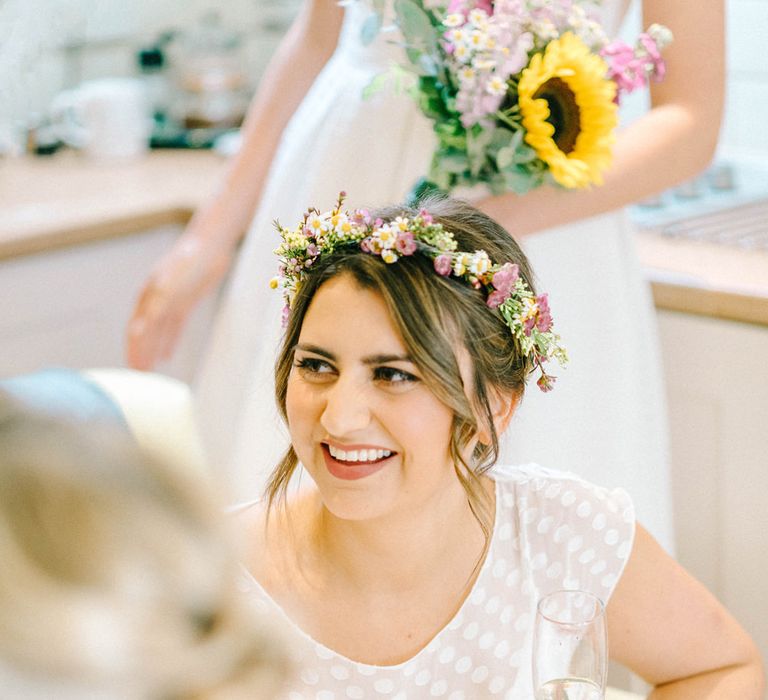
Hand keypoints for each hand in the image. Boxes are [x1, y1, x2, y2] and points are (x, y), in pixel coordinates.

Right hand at [126, 235, 234, 369]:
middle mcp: (156, 299)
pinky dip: (169, 341)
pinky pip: (174, 326)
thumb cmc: (190, 260)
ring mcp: (171, 300)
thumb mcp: (172, 283)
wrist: (210, 243)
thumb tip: (139, 328)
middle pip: (144, 332)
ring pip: (158, 331)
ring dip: (152, 350)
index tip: (132, 367)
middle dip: (140, 352)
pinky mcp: (185, 301)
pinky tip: (166, 355)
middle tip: (137, 374)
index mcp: (149, 295)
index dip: (134, 347)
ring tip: (148, 370)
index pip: (137, 327)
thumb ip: (156, 305)